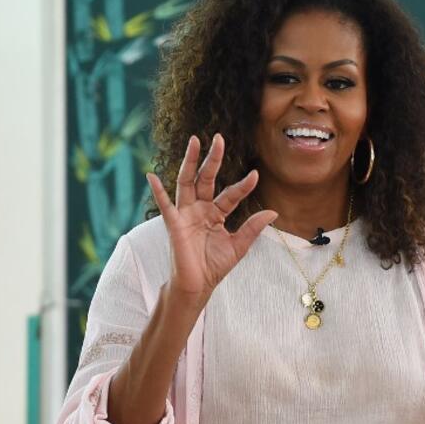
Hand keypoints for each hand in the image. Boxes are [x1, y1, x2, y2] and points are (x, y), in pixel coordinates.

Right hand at [146, 134, 277, 305]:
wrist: (198, 285)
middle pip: (207, 178)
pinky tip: (151, 175)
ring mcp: (186, 214)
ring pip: (187, 182)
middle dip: (213, 159)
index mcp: (216, 213)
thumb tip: (273, 211)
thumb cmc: (215, 266)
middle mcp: (200, 209)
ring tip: (194, 142)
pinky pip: (165, 205)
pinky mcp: (174, 224)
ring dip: (190, 162)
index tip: (256, 175)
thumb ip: (253, 227)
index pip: (231, 194)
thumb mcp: (239, 245)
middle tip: (219, 138)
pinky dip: (158, 191)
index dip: (243, 186)